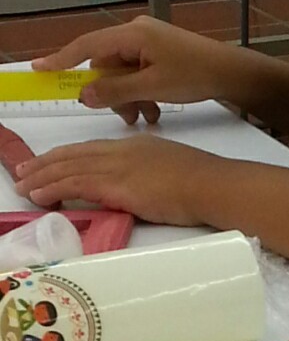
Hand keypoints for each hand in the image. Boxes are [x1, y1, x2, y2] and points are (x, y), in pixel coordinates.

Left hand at [11, 133, 215, 225]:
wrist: (213, 185)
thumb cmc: (202, 183)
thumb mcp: (170, 168)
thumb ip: (147, 175)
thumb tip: (135, 188)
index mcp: (134, 146)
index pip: (89, 149)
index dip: (64, 156)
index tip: (46, 162)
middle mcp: (121, 151)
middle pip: (72, 155)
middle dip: (44, 164)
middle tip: (22, 172)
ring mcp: (117, 167)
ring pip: (68, 168)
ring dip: (41, 177)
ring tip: (22, 186)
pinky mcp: (117, 185)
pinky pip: (75, 184)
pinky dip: (53, 188)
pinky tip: (39, 194)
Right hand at [33, 15, 242, 125]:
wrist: (231, 72)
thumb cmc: (196, 74)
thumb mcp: (152, 87)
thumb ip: (115, 90)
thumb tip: (85, 94)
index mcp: (133, 33)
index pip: (87, 46)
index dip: (61, 59)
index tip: (40, 69)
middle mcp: (136, 32)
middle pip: (105, 65)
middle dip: (112, 93)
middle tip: (127, 116)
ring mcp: (147, 41)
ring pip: (121, 73)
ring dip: (128, 97)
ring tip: (145, 116)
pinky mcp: (157, 52)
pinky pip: (136, 73)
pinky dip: (140, 92)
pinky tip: (153, 110)